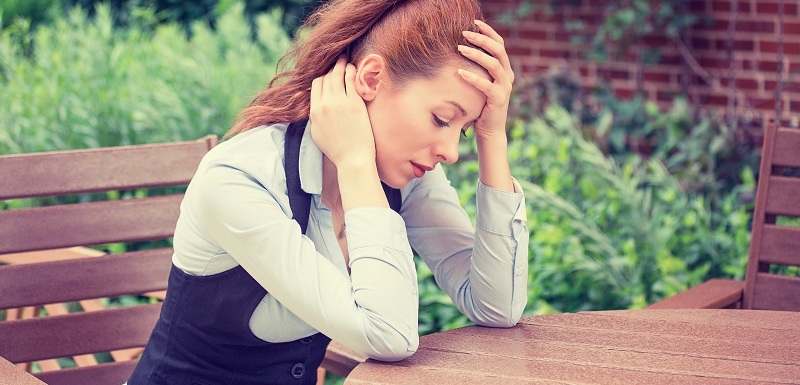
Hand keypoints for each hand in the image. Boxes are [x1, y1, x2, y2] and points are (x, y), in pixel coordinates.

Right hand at [309, 56, 375, 166]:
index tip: (329, 74)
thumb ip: (315, 118)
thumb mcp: (317, 134)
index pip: (316, 85)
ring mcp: (340, 102)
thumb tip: (315, 108)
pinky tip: (354, 68)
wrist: (352, 159)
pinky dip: (351, 71)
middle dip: (332, 67)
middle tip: (338, 60)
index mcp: (314, 111)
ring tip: (345, 59)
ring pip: (337, 75)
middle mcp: (325, 104)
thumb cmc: (337, 150)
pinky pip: (351, 80)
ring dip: (341, 64)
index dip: (322, 77)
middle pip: (326, 77)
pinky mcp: (355, 103)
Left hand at [457, 20, 513, 139]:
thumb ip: (477, 69)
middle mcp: (507, 76)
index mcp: (505, 70)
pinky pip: (486, 85)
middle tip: (464, 33)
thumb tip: (460, 50)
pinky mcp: (498, 100)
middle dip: (482, 39)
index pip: (500, 45)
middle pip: (499, 51)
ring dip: (477, 55)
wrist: (489, 130)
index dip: (489, 32)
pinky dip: (473, 77)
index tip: (474, 23)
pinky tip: (459, 72)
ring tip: (460, 48)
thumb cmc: (480, 105)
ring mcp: (505, 88)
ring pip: (494, 65)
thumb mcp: (481, 83)